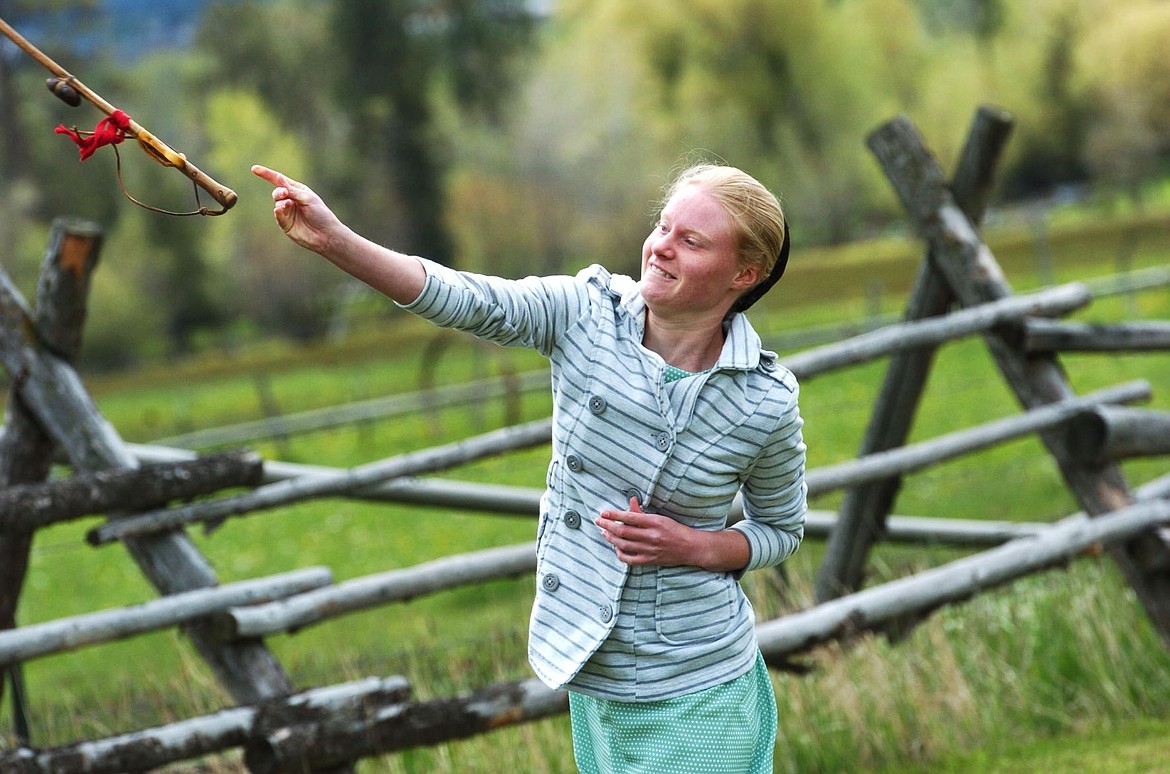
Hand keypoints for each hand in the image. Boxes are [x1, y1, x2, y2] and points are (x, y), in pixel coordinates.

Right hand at [251, 165, 346, 255]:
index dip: (267, 174)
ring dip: (281, 202)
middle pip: (277, 192)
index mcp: (298, 190)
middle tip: (284, 194)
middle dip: (279, 192)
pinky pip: (278, 215)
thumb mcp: (306, 198)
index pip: (280, 180)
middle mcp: (291, 200)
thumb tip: (278, 177)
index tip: (254, 169)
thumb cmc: (320, 214)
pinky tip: (282, 210)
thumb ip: (291, 190)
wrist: (326, 234)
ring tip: (289, 204)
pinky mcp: (285, 224)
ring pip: (277, 203)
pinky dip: (279, 212)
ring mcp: (288, 212)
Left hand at [596, 497, 751, 571]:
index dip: (614, 515)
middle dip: (607, 526)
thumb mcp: (660, 517)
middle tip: (598, 521)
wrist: (691, 547)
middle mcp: (651, 536)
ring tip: (605, 533)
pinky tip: (617, 549)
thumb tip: (630, 502)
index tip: (603, 513)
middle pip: (623, 532)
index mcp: (655, 522)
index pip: (629, 518)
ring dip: (611, 539)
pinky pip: (630, 559)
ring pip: (624, 545)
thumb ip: (643, 513)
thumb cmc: (676, 530)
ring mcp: (650, 550)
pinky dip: (621, 554)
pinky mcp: (650, 560)